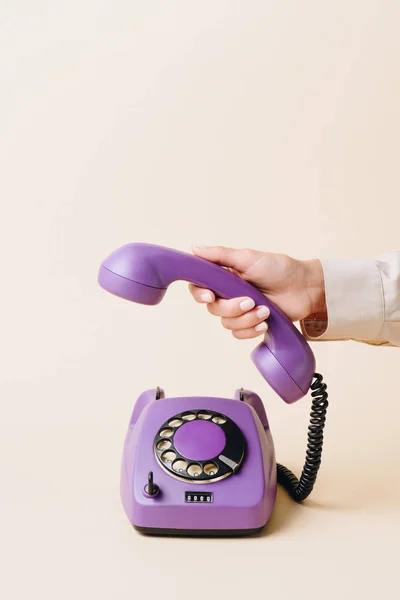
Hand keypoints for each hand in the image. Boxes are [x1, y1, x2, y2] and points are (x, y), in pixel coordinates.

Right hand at [189, 245, 325, 338]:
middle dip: (232, 308)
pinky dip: (251, 330)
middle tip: (251, 301)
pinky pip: (239, 334)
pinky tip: (265, 323)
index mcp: (224, 276)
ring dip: (246, 319)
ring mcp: (240, 310)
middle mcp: (228, 293)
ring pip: (226, 323)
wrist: (305, 287)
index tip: (210, 296)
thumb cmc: (279, 268)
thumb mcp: (248, 257)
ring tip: (265, 311)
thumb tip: (193, 248)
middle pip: (213, 309)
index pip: (199, 286)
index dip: (199, 294)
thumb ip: (220, 255)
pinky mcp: (251, 323)